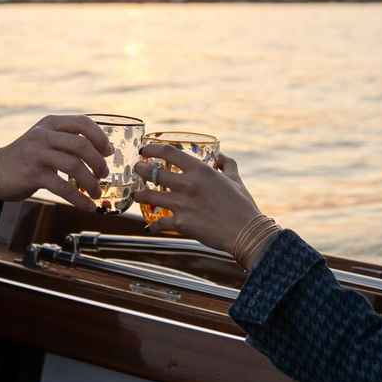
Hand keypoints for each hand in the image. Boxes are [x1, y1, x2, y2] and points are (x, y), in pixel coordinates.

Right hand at [0, 115, 112, 210]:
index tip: (108, 152)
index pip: (82, 122)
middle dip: (98, 162)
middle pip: (81, 145)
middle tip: (103, 174)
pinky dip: (79, 199)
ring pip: (74, 166)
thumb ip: (67, 141)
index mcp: (50, 123)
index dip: (100, 137)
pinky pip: (62, 187)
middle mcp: (43, 135)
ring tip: (97, 192)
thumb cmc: (26, 158)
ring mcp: (37, 154)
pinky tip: (87, 206)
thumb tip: (102, 152)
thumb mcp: (44, 140)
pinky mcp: (32, 174)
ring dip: (91, 182)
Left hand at [134, 148, 261, 255]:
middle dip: (140, 169)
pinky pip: (158, 223)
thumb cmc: (242, 205)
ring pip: (149, 195)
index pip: (169, 152)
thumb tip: (220, 156)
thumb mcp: (235, 179)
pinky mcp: (180, 224)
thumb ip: (227, 164)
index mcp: (200, 170)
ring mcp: (182, 204)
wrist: (245, 232)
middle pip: (152, 172)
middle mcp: (187, 184)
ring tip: (137, 194)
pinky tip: (151, 226)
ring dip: (140, 194)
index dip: (152, 149)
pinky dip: (153, 225)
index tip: (144, 150)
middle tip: (136, 169)